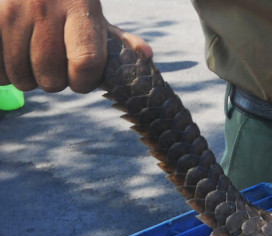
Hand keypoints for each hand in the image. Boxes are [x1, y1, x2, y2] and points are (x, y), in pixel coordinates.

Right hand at [0, 0, 150, 92]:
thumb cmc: (62, 1)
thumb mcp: (90, 13)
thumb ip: (115, 39)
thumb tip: (145, 55)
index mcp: (80, 6)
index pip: (86, 62)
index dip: (84, 81)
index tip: (80, 78)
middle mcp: (44, 7)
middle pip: (51, 78)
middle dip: (53, 81)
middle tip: (50, 64)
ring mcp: (11, 12)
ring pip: (21, 78)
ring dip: (26, 77)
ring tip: (28, 56)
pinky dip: (3, 72)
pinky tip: (9, 54)